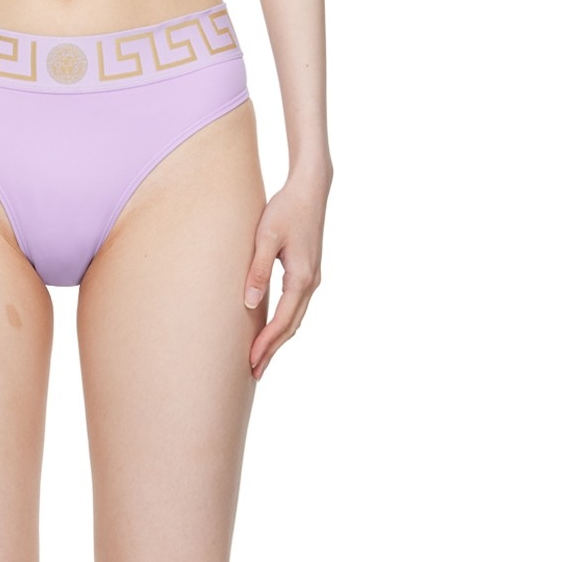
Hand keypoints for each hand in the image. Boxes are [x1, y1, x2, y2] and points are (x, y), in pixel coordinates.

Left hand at [243, 168, 330, 380]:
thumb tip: (251, 304)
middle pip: (291, 326)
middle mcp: (311, 282)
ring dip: (279, 340)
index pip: (282, 320)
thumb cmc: (285, 209)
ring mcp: (312, 279)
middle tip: (253, 372)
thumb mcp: (266, 238)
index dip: (266, 344)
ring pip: (295, 319)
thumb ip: (257, 270)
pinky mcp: (308, 273)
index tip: (251, 362)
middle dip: (272, 350)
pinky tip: (271, 331)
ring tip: (260, 359)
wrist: (310, 189)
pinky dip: (284, 324)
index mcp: (301, 277)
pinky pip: (296, 307)